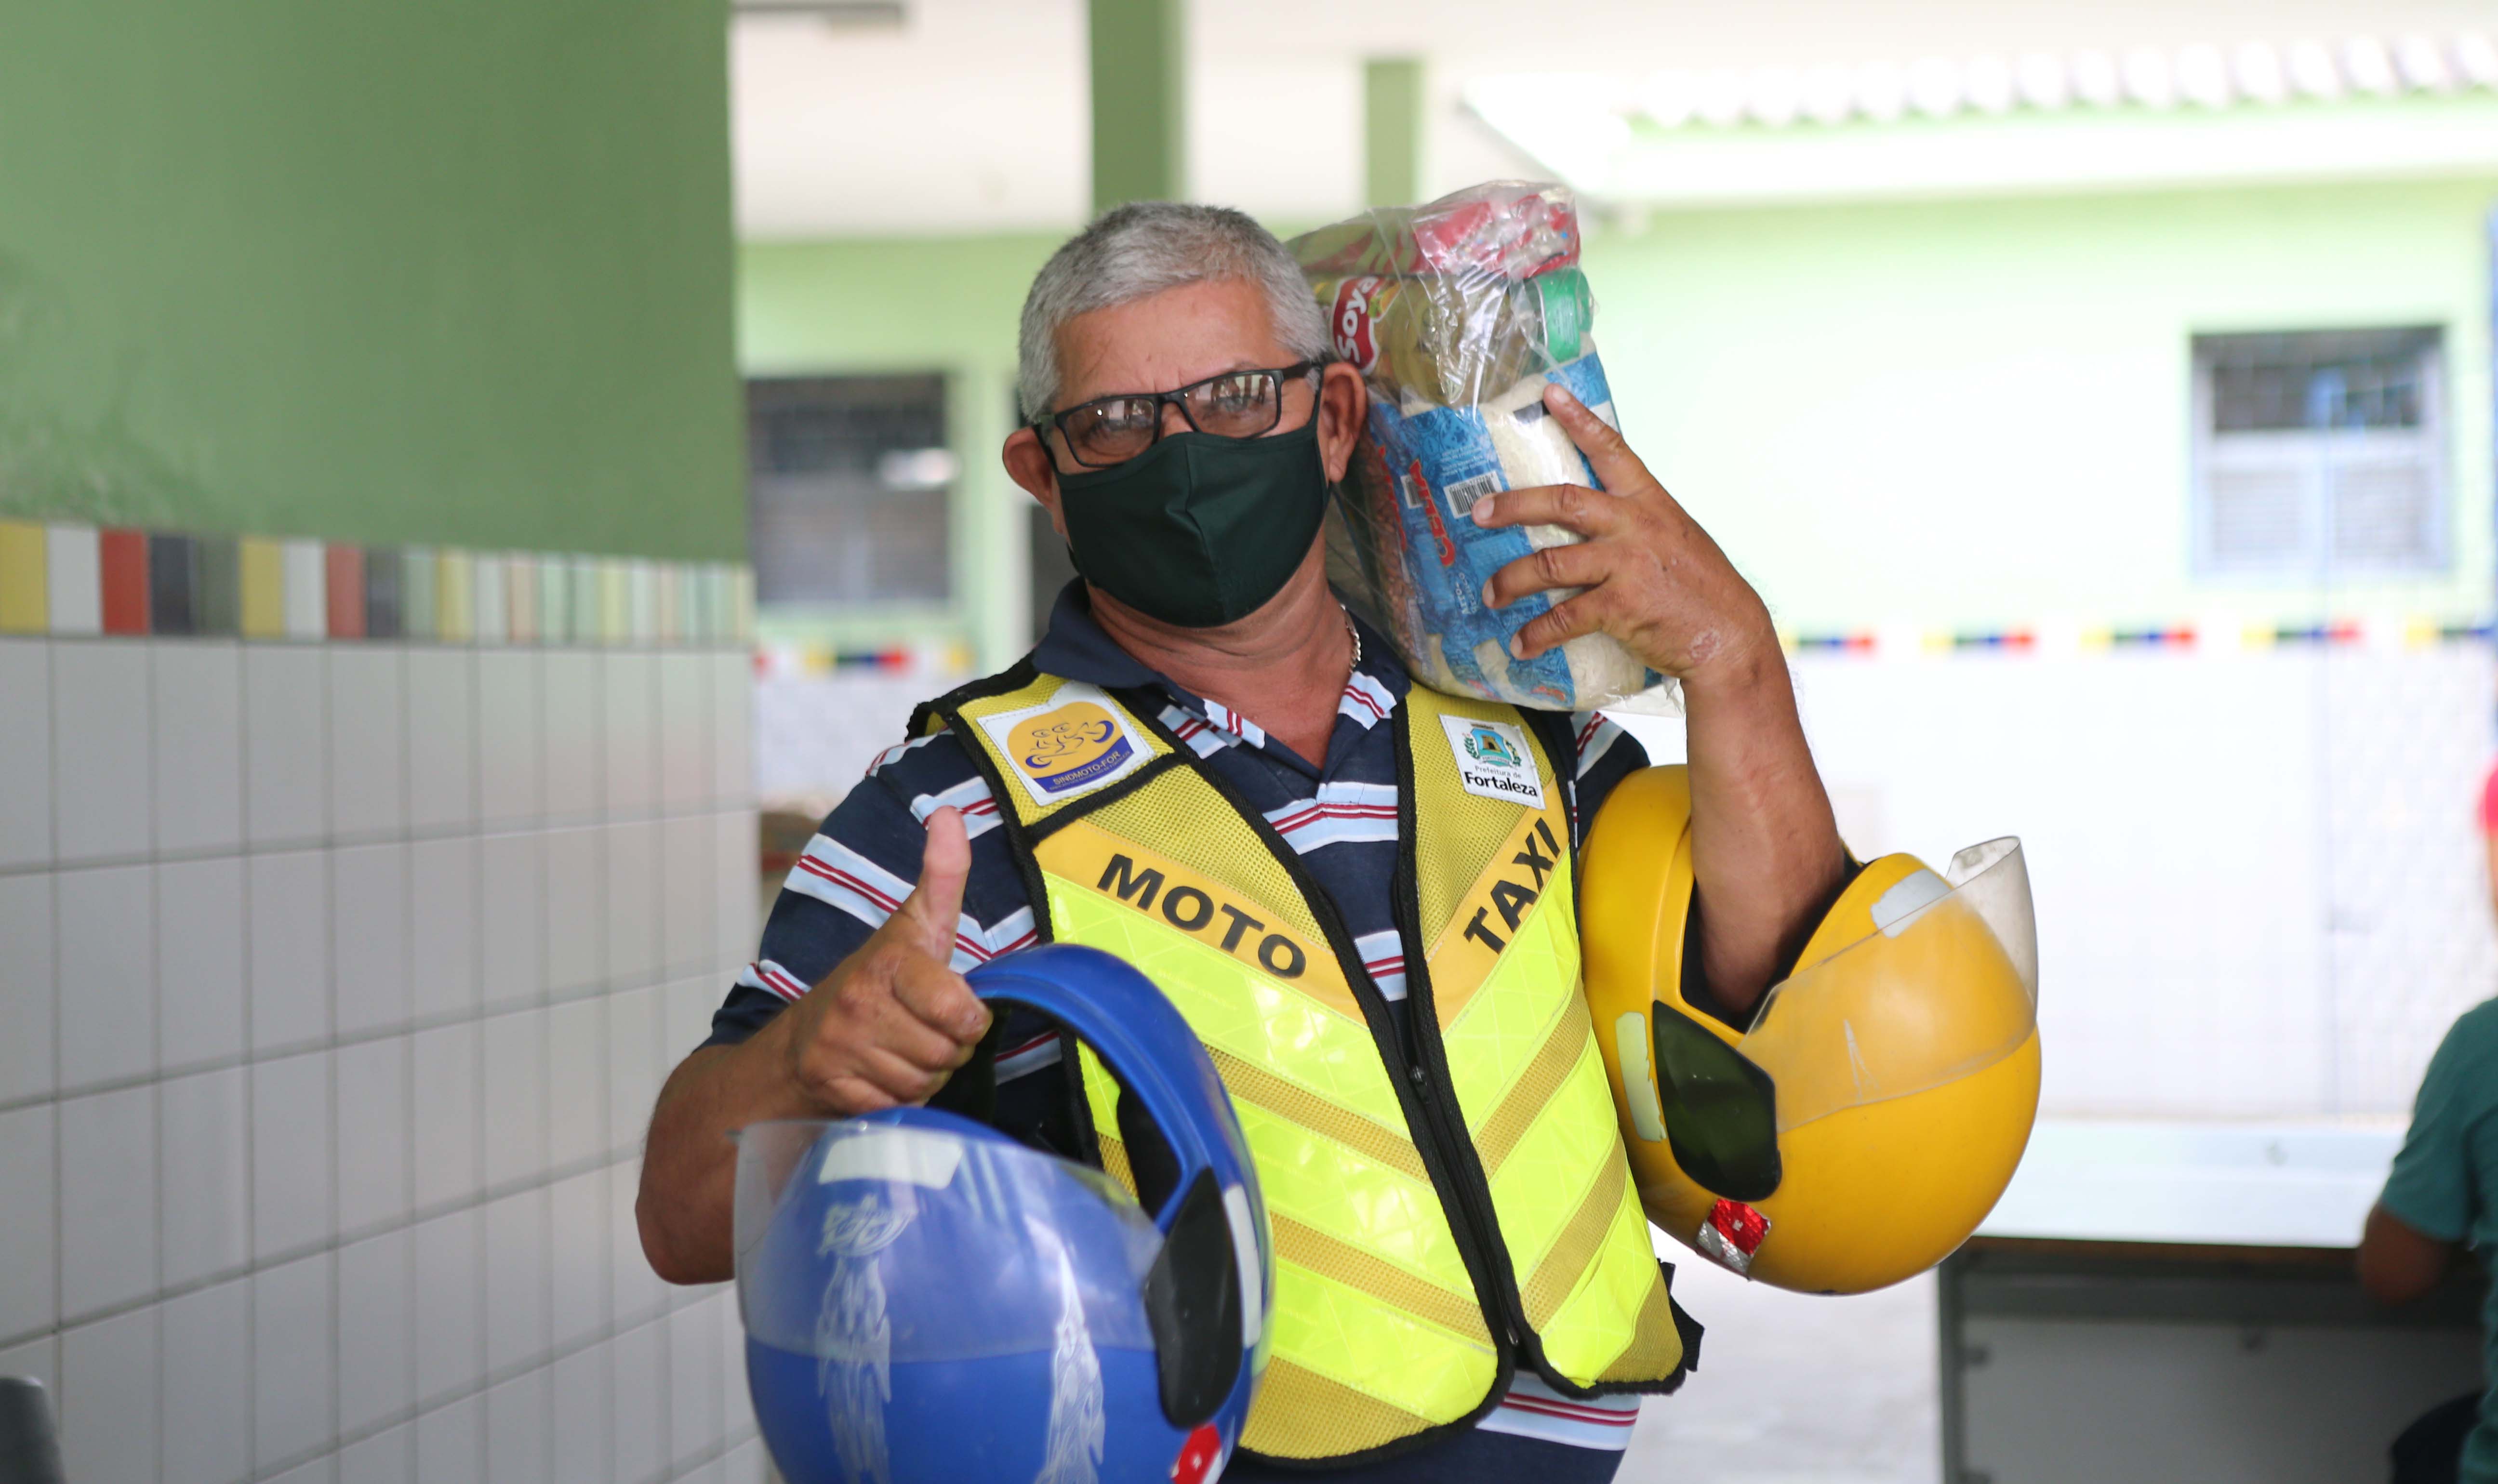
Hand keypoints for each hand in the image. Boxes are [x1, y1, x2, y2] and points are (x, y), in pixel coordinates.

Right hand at [779, 807, 991, 1113]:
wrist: (800, 1040)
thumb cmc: (875, 980)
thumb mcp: (914, 923)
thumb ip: (942, 874)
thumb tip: (950, 814)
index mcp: (890, 962)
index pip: (960, 1011)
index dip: (969, 1018)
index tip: (955, 1007)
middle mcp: (860, 1003)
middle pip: (949, 1053)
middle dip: (948, 1049)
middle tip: (925, 1030)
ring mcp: (841, 1048)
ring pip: (926, 1084)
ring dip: (925, 1076)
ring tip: (902, 1050)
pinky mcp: (832, 1087)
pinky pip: (897, 1107)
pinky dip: (898, 1100)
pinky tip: (881, 1075)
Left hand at [1472, 382, 1773, 682]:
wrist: (1728, 636)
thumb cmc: (1701, 589)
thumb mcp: (1675, 538)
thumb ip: (1635, 525)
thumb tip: (1591, 524)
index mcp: (1649, 502)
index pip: (1612, 450)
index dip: (1579, 420)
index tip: (1549, 395)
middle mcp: (1634, 526)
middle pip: (1561, 502)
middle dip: (1513, 505)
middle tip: (1478, 512)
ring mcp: (1626, 564)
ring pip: (1549, 563)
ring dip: (1510, 581)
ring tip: (1490, 594)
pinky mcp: (1621, 606)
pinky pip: (1564, 617)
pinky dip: (1537, 633)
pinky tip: (1521, 645)